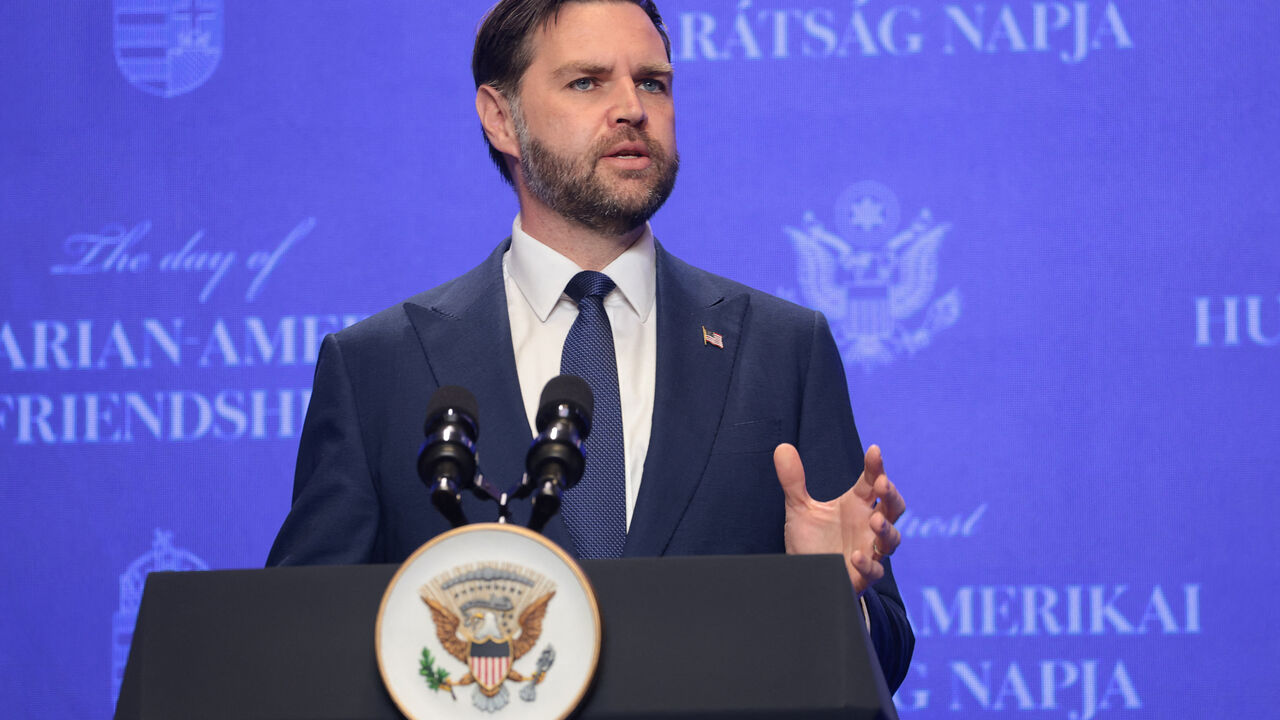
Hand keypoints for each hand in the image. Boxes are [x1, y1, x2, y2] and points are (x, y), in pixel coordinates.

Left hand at [773, 443, 904, 593]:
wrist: (806, 576)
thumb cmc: (811, 541)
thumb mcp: (799, 509)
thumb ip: (794, 481)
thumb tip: (782, 447)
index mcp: (856, 505)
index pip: (872, 481)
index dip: (875, 466)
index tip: (873, 450)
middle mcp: (867, 525)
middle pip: (893, 507)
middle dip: (892, 495)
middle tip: (882, 483)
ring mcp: (868, 550)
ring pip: (891, 539)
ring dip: (887, 530)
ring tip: (875, 520)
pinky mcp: (862, 576)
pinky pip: (873, 570)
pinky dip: (868, 564)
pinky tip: (856, 556)